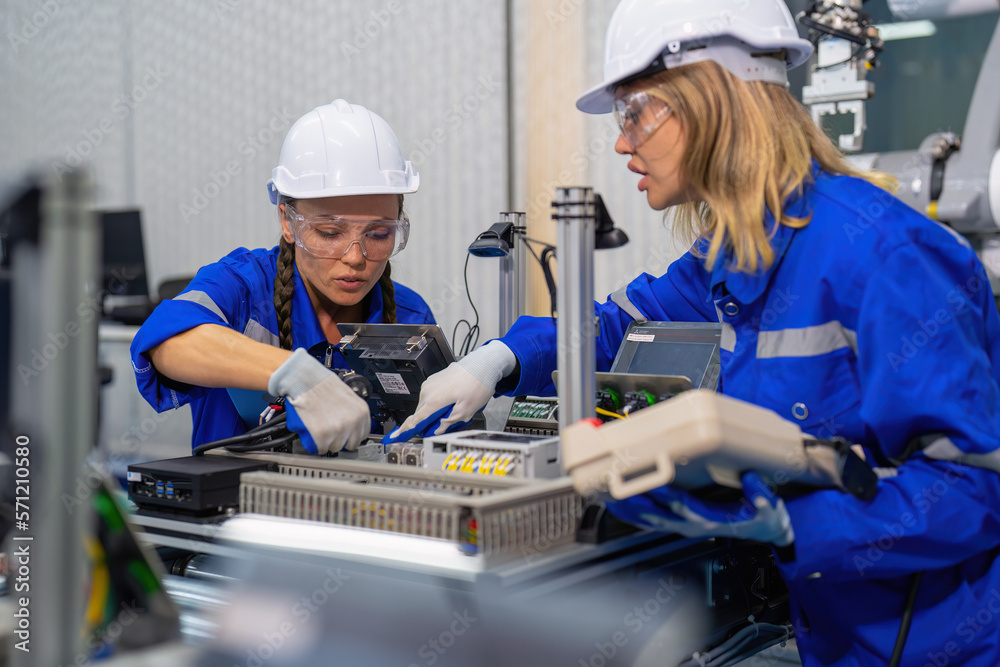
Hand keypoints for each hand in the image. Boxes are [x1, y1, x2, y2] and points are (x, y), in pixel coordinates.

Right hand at [268, 349, 369, 453]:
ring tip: (322, 429)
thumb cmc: (323, 385)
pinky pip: (321, 449)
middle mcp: (353, 422)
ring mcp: (338, 430)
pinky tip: (315, 434)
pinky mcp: (322, 435)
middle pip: (350, 445)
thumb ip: (354, 413)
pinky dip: (316, 444)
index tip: (345, 435)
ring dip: (328, 442)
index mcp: (361, 413)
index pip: (362, 435)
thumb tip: (354, 426)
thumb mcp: (349, 397)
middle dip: (341, 441)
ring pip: (335, 448)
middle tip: (331, 432)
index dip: (352, 436)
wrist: (305, 381)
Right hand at [384, 341, 516, 443]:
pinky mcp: (435, 380)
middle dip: (429, 421)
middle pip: (421, 413)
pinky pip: (432, 395)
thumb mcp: (466, 410)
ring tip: (455, 408)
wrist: (482, 364)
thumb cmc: (476, 385)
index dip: (404, 430)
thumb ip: (449, 422)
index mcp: (433, 400)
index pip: (414, 420)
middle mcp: (428, 391)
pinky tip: (453, 400)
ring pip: (427, 404)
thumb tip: (438, 429)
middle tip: (446, 424)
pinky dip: (438, 401)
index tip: (393, 438)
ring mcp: (430, 384)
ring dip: (436, 410)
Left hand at [605, 471, 794, 545]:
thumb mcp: (770, 507)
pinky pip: (650, 520)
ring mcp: (684, 526)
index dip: (666, 496)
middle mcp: (692, 525)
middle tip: (613, 487)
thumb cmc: (764, 518)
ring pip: (648, 519)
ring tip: (605, 495)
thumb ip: (761, 495)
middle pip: (656, 514)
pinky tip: (617, 504)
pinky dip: (632, 513)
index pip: (683, 506)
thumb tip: (751, 479)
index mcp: (710, 520)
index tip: (650, 483)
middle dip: (633, 501)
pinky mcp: (680, 523)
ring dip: (626, 508)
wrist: (766, 532)